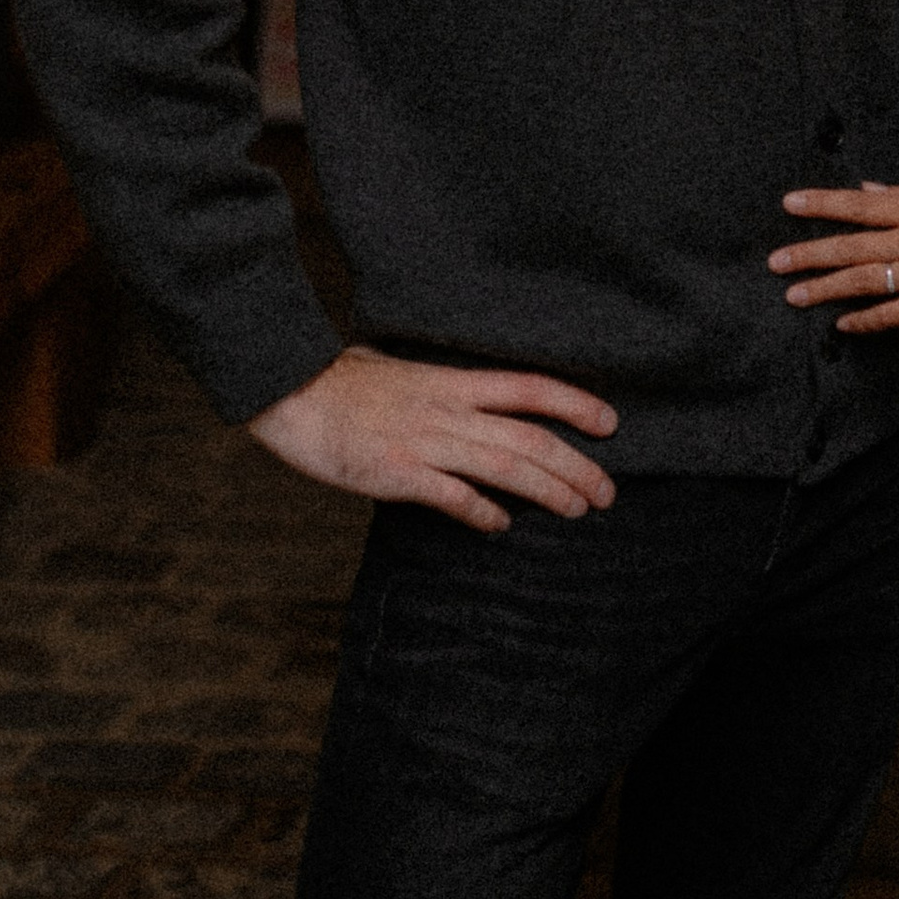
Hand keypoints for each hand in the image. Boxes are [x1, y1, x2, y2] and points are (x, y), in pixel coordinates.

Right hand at [247, 342, 618, 535]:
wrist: (287, 389)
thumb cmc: (338, 381)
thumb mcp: (400, 370)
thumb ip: (437, 388)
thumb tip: (461, 396)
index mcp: (450, 380)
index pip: (528, 387)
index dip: (574, 403)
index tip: (610, 421)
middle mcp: (446, 408)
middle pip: (528, 435)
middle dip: (575, 464)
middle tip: (609, 491)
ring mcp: (423, 439)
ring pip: (503, 465)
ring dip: (547, 491)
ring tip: (578, 510)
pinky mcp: (395, 471)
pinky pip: (450, 495)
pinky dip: (481, 512)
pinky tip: (502, 527)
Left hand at [771, 182, 898, 332]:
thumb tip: (865, 191)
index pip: (859, 205)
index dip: (822, 204)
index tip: (789, 203)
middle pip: (852, 247)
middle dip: (810, 253)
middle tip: (775, 262)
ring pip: (865, 281)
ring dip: (827, 288)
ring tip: (795, 295)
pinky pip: (893, 315)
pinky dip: (866, 319)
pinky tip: (842, 323)